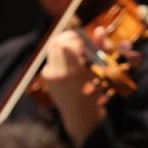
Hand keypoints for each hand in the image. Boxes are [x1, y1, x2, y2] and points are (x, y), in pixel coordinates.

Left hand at [41, 28, 106, 146]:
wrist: (80, 117)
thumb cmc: (95, 97)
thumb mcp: (101, 74)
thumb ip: (99, 50)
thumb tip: (99, 29)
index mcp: (73, 74)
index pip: (66, 44)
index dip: (76, 38)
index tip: (84, 43)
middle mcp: (58, 74)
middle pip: (56, 42)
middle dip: (69, 37)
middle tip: (79, 42)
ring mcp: (49, 76)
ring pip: (52, 47)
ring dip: (63, 44)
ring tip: (74, 50)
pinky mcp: (46, 77)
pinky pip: (51, 57)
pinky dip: (60, 54)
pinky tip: (69, 60)